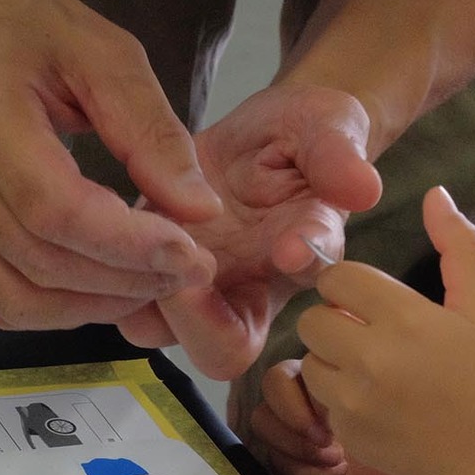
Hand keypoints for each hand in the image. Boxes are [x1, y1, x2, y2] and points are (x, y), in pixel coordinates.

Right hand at [0, 0, 222, 328]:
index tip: (193, 252)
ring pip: (19, 298)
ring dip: (98, 304)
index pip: (55, 209)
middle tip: (192, 269)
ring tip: (157, 282)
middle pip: (42, 260)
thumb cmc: (18, 22)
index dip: (129, 244)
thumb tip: (200, 208)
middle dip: (128, 278)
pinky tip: (106, 285)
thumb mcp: (100, 50)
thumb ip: (150, 129)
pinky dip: (60, 309)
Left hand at [117, 83, 382, 378]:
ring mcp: (195, 282)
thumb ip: (339, 154)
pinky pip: (118, 294)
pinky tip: (113, 225)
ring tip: (142, 241)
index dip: (300, 268)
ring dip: (146, 297)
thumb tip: (365, 188)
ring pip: (158, 329)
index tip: (291, 246)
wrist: (262, 134)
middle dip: (199, 322)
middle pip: (224, 350)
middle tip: (188, 268)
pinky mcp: (148, 262)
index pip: (307, 283)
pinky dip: (110, 271)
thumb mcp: (330, 124)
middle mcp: (248, 287)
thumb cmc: (305, 135)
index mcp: (304, 256)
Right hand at [249, 359, 421, 474]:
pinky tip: (337, 473)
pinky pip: (275, 461)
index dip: (299, 398)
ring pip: (262, 424)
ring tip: (337, 460)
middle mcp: (306, 389)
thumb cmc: (416, 422)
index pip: (283, 372)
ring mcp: (298, 423)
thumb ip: (365, 379)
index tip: (335, 416)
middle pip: (268, 391)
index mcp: (326, 364)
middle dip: (292, 419)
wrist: (421, 464)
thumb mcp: (395, 394)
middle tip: (329, 442)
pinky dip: (302, 471)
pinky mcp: (298, 457)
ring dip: (294, 447)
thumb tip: (338, 388)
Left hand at [296, 186, 474, 474]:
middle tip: (372, 334)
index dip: (352, 285)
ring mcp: (354, 402)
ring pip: (310, 359)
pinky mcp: (346, 435)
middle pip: (313, 317)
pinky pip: (321, 401)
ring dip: (332, 359)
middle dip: (337, 320)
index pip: (339, 278)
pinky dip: (340, 398)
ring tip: (374, 369)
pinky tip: (379, 404)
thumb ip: (461, 246)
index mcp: (405, 319)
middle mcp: (371, 358)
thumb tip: (436, 194)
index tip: (374, 301)